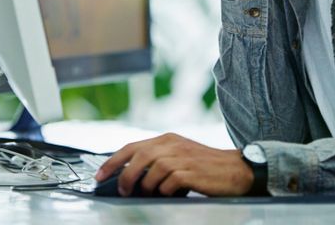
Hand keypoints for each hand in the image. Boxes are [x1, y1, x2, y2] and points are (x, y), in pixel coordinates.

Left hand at [94, 133, 253, 196]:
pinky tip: (170, 193)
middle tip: (122, 191)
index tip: (100, 175)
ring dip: (146, 187)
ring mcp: (181, 157)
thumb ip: (159, 160)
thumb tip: (132, 177)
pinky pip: (167, 184)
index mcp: (167, 139)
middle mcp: (172, 144)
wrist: (234, 169)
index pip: (132, 146)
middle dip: (124, 175)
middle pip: (137, 156)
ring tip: (151, 194)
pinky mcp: (190, 172)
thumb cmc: (204, 166)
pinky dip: (164, 191)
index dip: (113, 161)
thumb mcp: (180, 155)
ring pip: (150, 171)